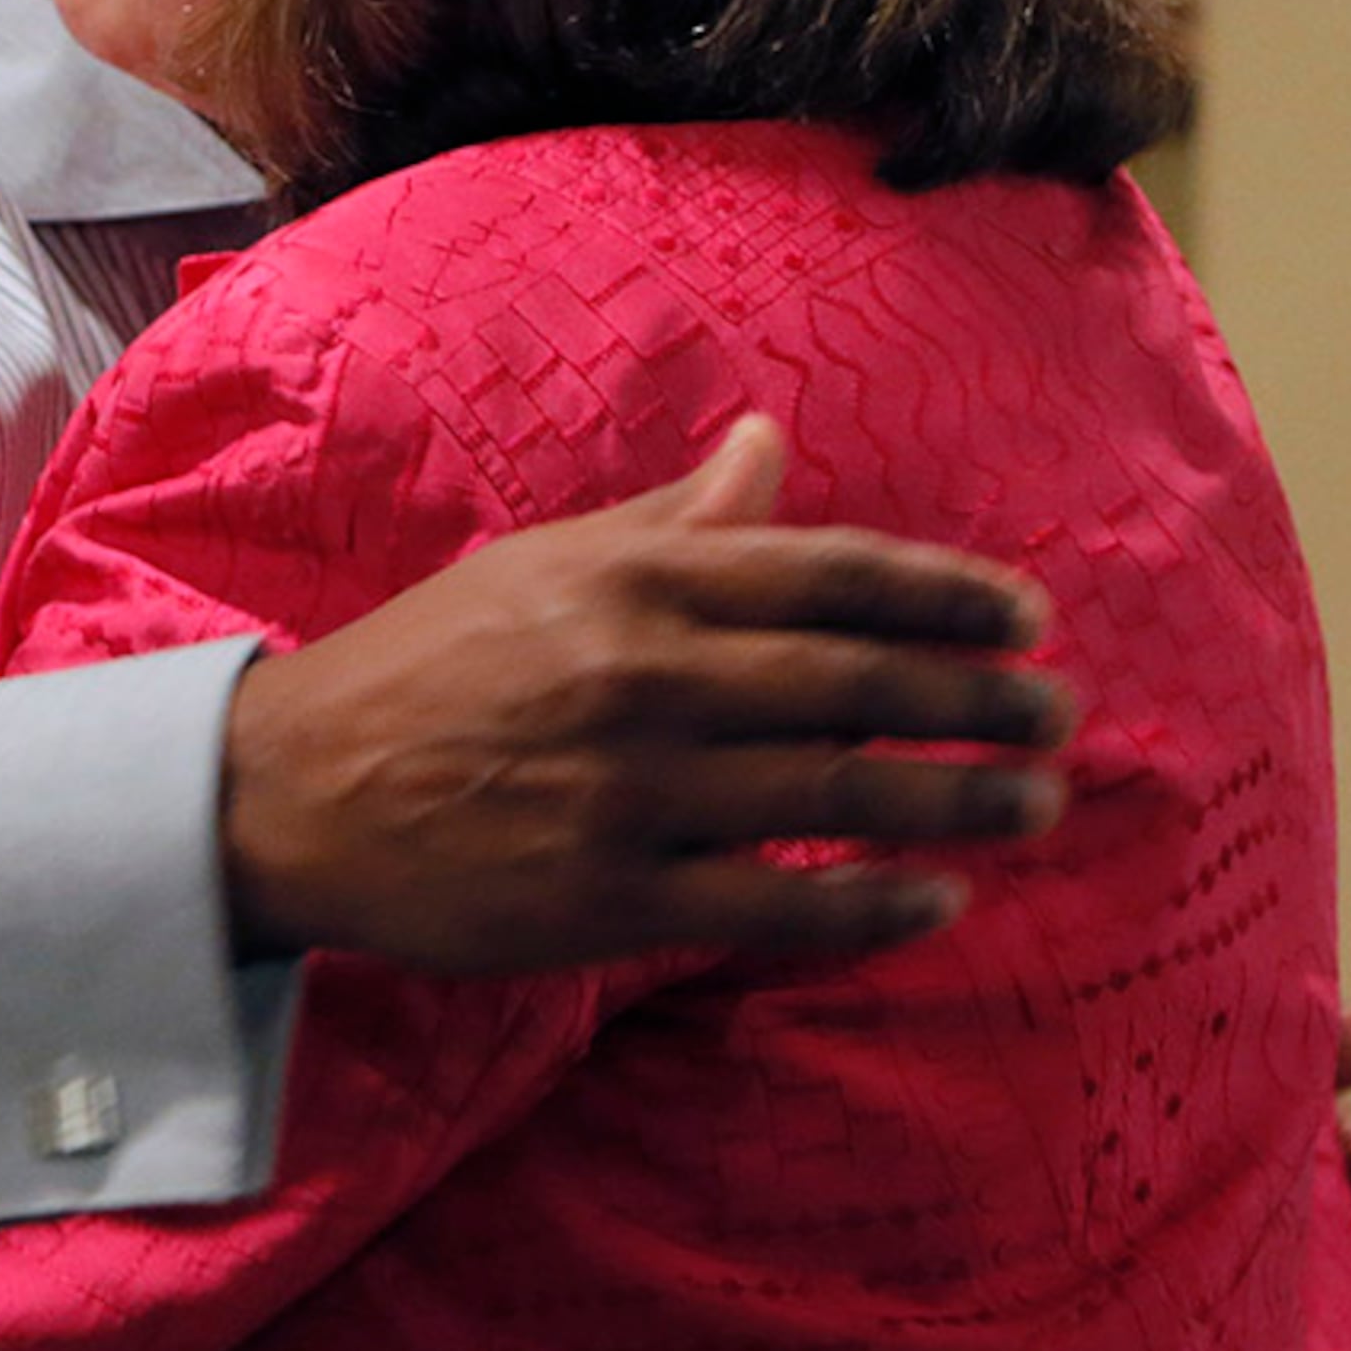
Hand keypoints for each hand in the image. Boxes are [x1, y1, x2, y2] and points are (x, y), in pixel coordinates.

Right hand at [219, 415, 1071, 972]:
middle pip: (857, 683)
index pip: (830, 574)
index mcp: (633, 579)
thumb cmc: (429, 664)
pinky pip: (775, 904)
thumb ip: (671, 519)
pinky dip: (869, 905)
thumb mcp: (543, 565)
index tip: (1026, 616)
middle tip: (1058, 715)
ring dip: (956, 799)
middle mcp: (644, 675)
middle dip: (979, 699)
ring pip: (836, 795)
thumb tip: (768, 445)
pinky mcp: (611, 896)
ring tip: (1033, 800)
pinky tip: (937, 899)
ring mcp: (632, 792)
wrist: (292, 790)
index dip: (946, 595)